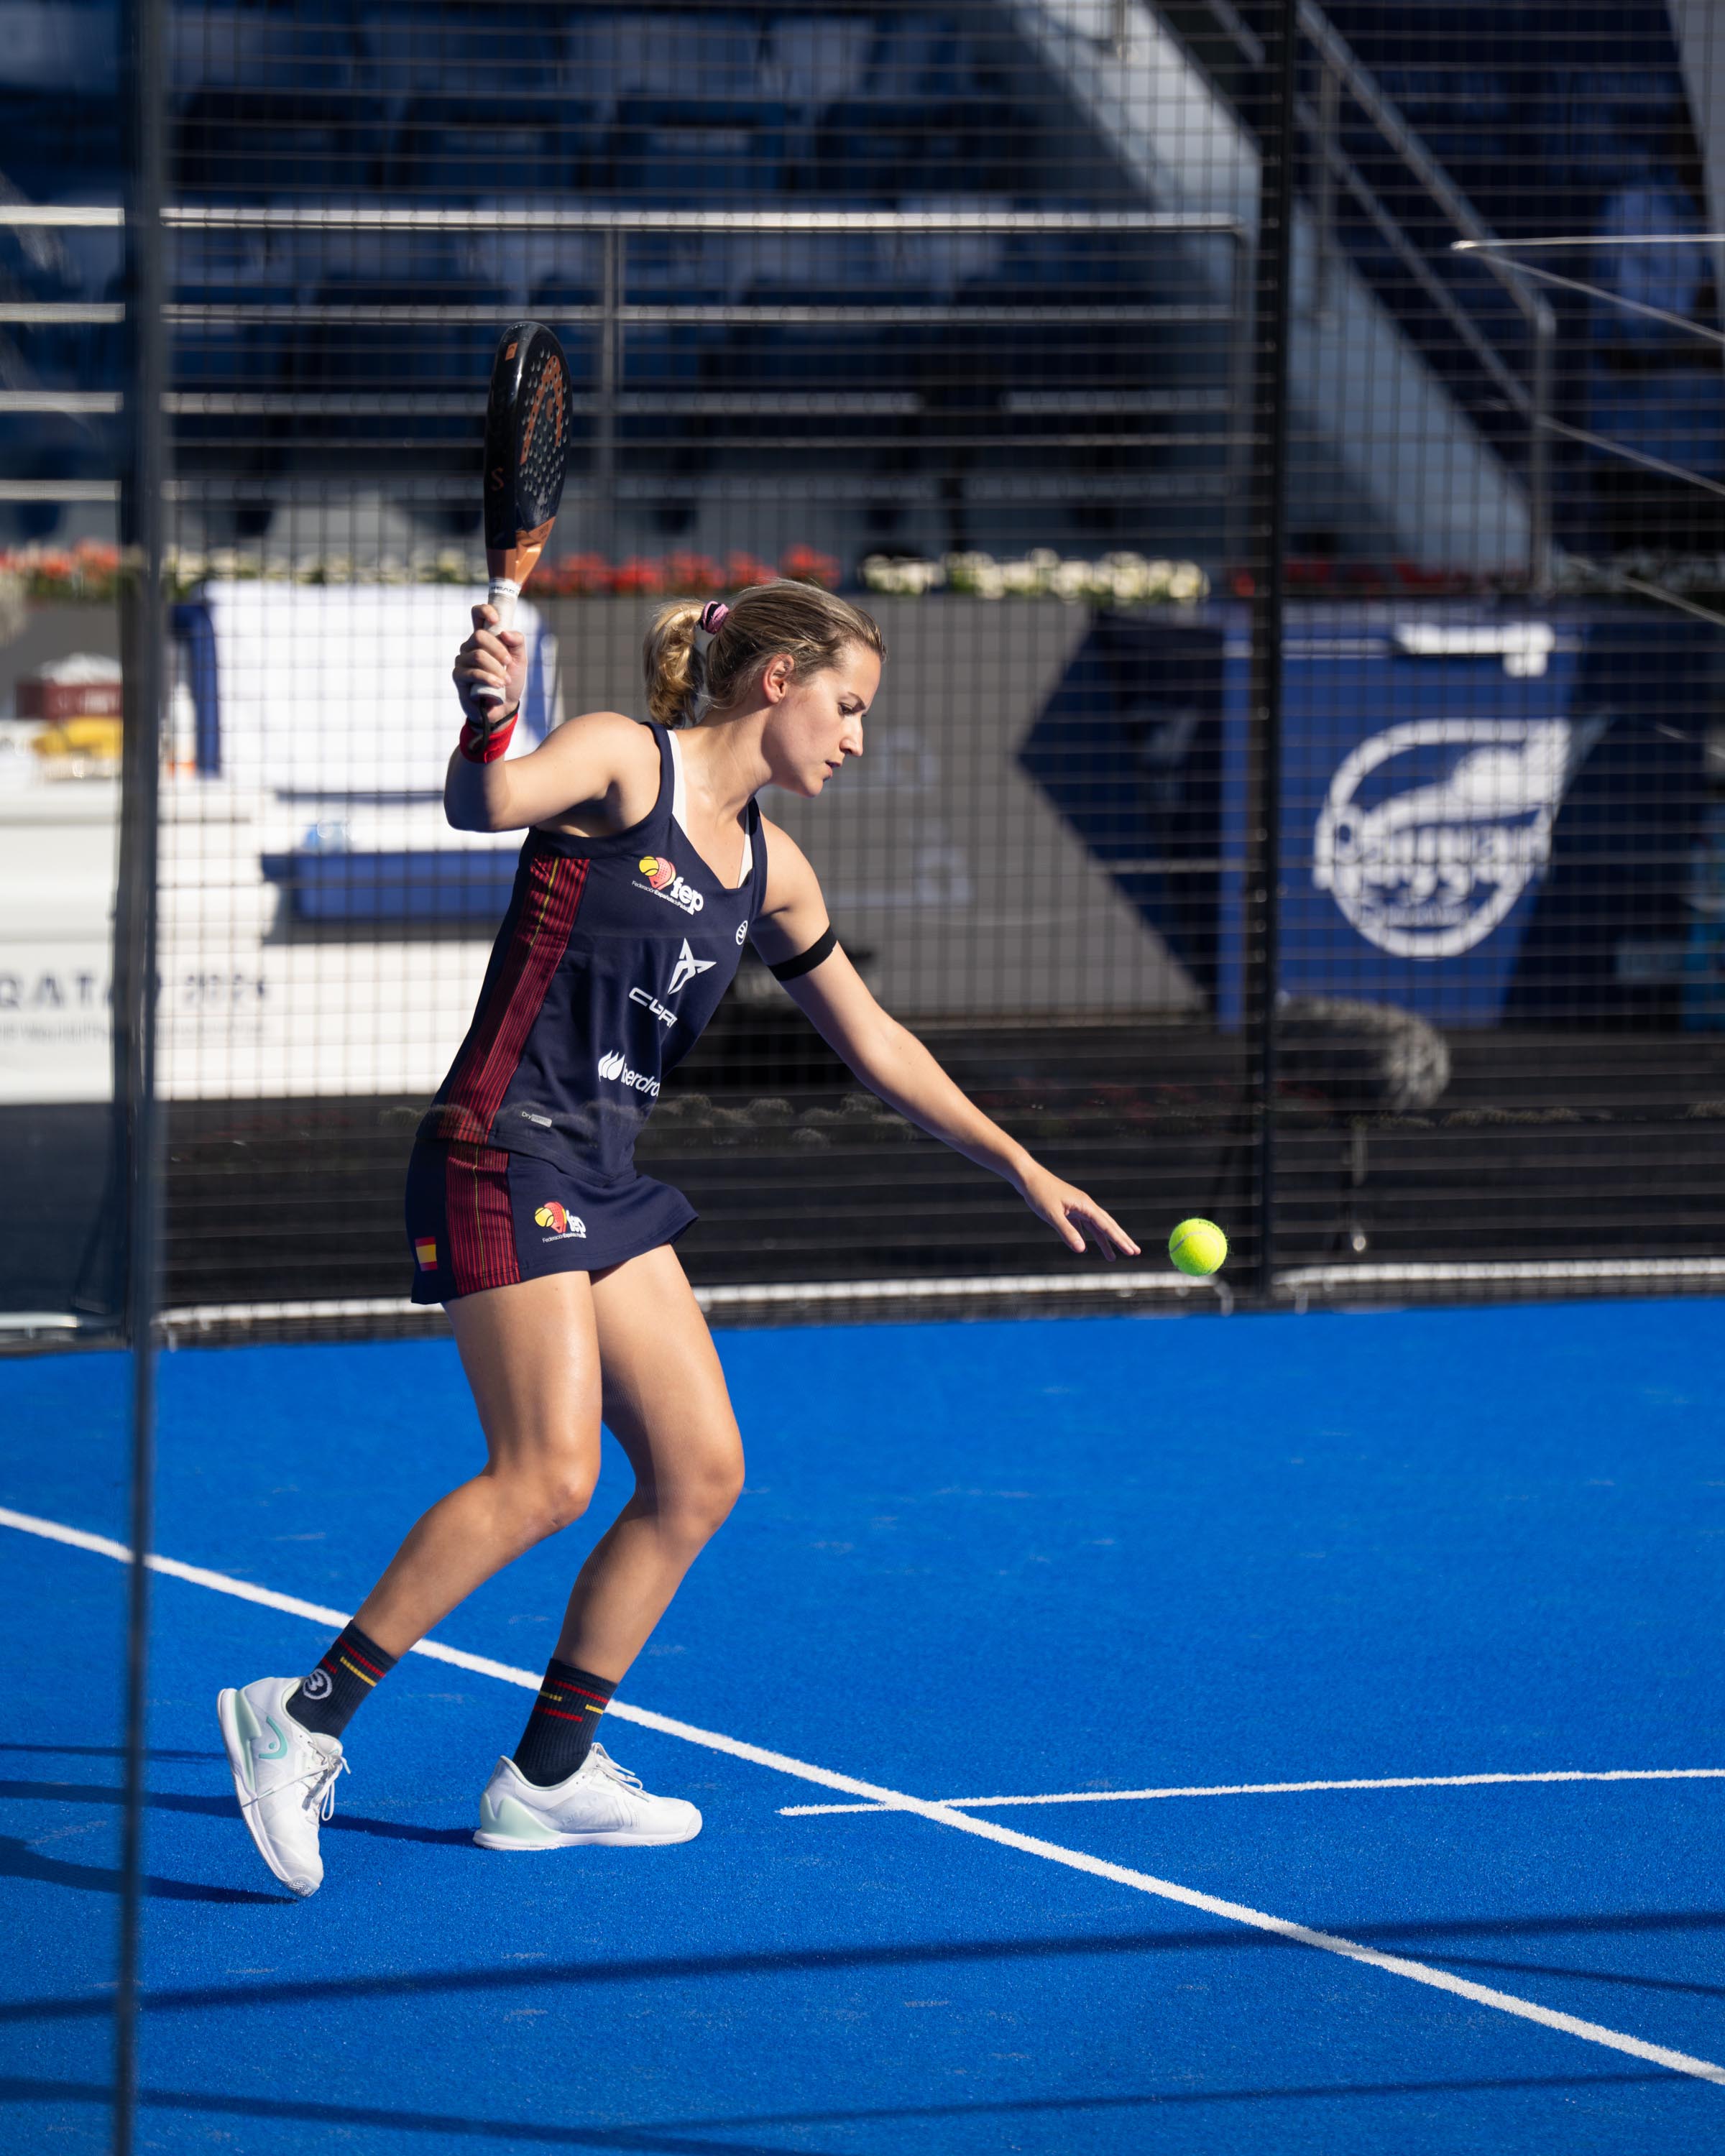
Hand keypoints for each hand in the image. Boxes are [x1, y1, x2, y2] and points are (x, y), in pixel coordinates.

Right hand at [453, 603, 526, 722]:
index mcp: (484, 638)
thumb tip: (505, 632)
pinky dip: (489, 679)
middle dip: (498, 650)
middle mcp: (470, 646)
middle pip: (479, 636)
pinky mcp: (459, 676)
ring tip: (505, 680)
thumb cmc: (510, 680)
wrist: (504, 706)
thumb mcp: (520, 660)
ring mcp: (462, 660)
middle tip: (508, 663)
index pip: (477, 614)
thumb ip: (517, 642)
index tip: (496, 620)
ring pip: (478, 655)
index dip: (484, 611)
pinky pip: (473, 672)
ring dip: (496, 669)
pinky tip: (498, 685)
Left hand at [1015, 1162, 1139, 1260]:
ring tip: (1113, 1257)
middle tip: (1135, 1253)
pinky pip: (1083, 1226)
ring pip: (1096, 1227)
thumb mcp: (1052, 1215)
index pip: (1107, 1226)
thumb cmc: (1039, 1193)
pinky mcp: (1069, 1209)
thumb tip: (1082, 1250)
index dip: (1120, 1240)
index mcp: (1085, 1206)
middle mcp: (1085, 1206)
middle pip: (1108, 1225)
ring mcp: (1078, 1207)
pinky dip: (1089, 1236)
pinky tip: (1087, 1246)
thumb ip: (1067, 1232)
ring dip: (1105, 1241)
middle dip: (1121, 1240)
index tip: (1132, 1251)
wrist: (1028, 1176)